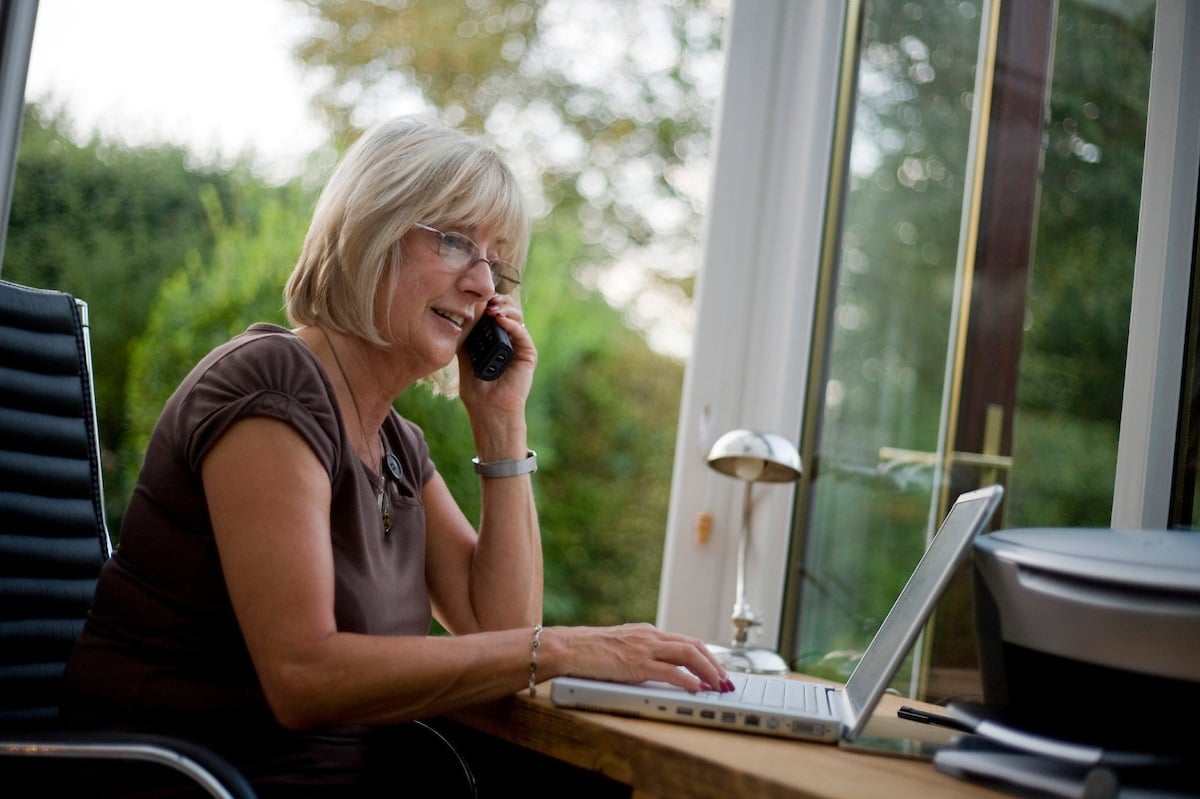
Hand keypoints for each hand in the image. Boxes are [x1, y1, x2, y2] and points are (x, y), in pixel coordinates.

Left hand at [457, 294, 534, 416]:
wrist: (487, 409)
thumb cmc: (475, 387)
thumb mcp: (464, 355)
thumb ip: (465, 335)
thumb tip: (460, 311)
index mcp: (495, 339)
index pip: (495, 312)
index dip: (489, 302)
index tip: (477, 297)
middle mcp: (509, 340)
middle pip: (508, 311)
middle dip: (498, 301)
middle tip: (487, 300)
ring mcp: (519, 347)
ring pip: (518, 318)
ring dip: (505, 309)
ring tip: (492, 309)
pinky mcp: (528, 355)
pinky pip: (522, 334)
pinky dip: (512, 324)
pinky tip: (500, 319)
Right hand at [548, 623, 733, 693]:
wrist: (568, 647)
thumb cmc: (588, 650)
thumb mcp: (621, 646)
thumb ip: (639, 652)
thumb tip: (655, 665)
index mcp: (648, 632)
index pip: (686, 641)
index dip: (707, 656)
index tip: (718, 670)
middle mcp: (650, 637)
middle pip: (694, 645)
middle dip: (715, 664)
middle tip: (726, 680)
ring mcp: (644, 649)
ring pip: (687, 654)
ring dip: (708, 670)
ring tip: (718, 685)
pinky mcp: (635, 664)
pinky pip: (669, 671)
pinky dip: (687, 680)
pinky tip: (697, 688)